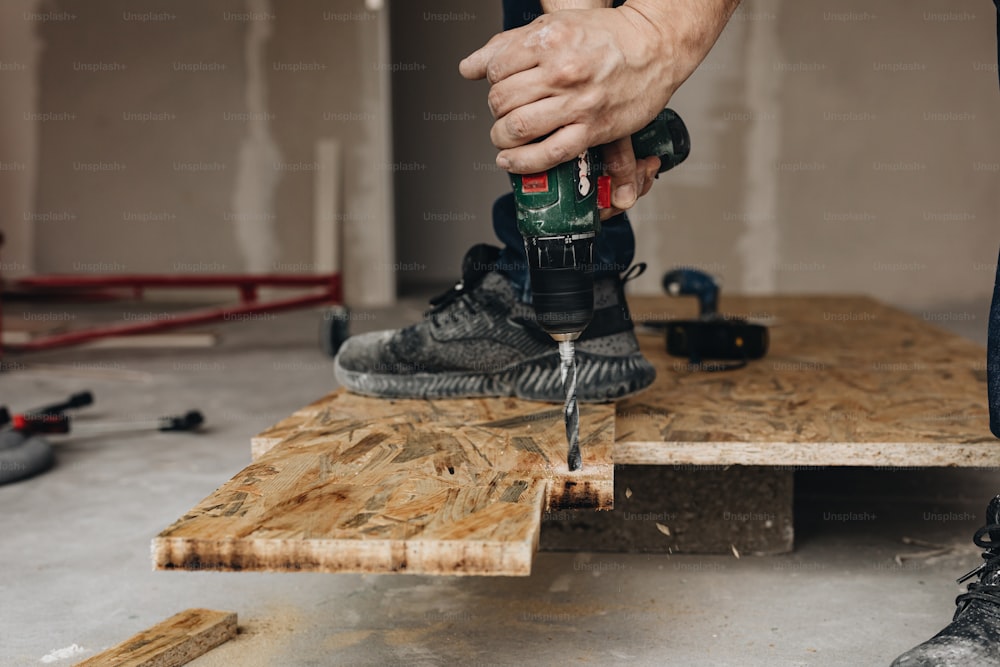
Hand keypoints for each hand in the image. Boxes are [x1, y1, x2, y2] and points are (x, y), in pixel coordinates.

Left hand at [460, 0, 739, 208]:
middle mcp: (562, 72)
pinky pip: (548, 154)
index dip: (492, 82)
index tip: (501, 87)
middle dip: (496, 110)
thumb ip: (508, 45)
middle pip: (503, 100)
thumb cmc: (607, 36)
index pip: (497, 70)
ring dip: (502, 138)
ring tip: (503, 137)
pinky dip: (522, 163)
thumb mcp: (554, 27)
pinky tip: (511, 161)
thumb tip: (469, 67)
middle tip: (503, 112)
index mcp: (550, 41)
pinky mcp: (593, 129)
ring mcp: (578, 103)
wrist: (655, 46)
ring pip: (518, 129)